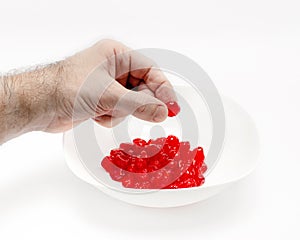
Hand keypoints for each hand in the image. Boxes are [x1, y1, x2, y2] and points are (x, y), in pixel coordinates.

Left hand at [46, 39, 177, 131]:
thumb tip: (164, 112)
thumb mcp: (109, 96)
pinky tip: (96, 115)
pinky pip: (119, 110)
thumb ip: (140, 105)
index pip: (150, 70)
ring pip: (132, 102)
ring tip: (104, 111)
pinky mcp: (102, 99)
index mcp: (117, 54)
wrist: (40, 104)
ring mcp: (108, 84)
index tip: (171, 108)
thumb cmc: (68, 89)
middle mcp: (114, 67)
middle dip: (139, 104)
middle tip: (149, 116)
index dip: (163, 89)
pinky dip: (111, 116)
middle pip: (143, 88)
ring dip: (120, 112)